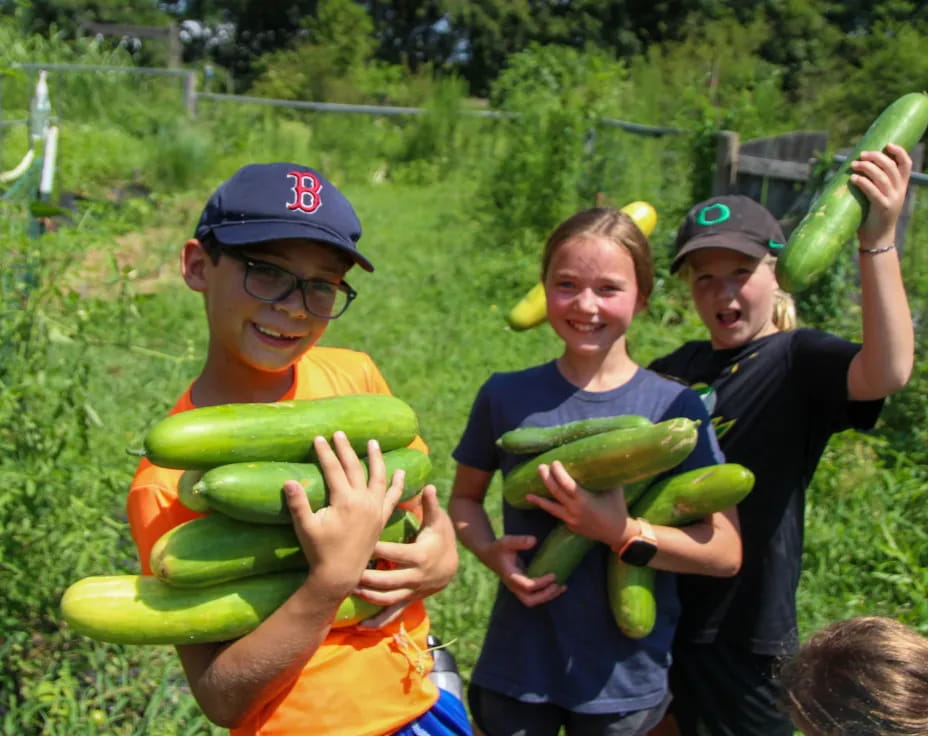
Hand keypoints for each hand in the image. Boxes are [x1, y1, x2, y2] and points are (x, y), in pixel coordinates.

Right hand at [284, 432, 403, 597]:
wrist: (340, 575)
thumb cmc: (320, 551)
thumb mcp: (305, 527)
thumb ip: (298, 503)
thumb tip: (288, 481)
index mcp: (345, 501)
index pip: (334, 469)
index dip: (325, 452)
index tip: (319, 438)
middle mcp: (363, 501)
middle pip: (354, 468)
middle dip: (346, 449)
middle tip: (340, 434)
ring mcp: (375, 509)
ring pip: (378, 477)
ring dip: (376, 459)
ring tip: (373, 442)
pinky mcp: (381, 519)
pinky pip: (393, 497)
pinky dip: (397, 484)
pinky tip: (400, 472)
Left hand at [355, 485, 458, 626]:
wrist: (452, 567)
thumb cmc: (441, 538)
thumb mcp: (438, 522)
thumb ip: (430, 505)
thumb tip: (428, 486)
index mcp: (420, 556)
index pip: (395, 552)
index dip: (377, 549)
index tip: (358, 543)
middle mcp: (416, 577)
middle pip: (388, 580)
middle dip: (366, 577)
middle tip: (345, 570)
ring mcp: (412, 592)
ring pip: (388, 598)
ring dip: (367, 596)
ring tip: (348, 589)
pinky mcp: (408, 600)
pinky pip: (393, 613)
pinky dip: (378, 621)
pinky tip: (362, 627)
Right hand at [483, 533, 565, 606]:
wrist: (490, 555)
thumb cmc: (499, 548)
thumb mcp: (507, 541)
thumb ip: (519, 541)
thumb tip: (534, 540)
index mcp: (511, 576)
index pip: (527, 586)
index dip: (541, 583)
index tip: (553, 575)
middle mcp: (514, 586)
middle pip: (530, 600)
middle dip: (545, 595)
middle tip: (558, 585)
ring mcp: (518, 588)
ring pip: (533, 600)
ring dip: (548, 596)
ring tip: (562, 587)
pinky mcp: (522, 586)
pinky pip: (535, 595)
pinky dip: (546, 593)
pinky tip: (557, 585)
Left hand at [525, 461, 631, 548]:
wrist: (617, 534)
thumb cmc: (617, 509)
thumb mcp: (614, 490)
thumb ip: (606, 476)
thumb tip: (603, 459)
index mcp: (584, 500)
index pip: (566, 484)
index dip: (558, 473)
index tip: (554, 463)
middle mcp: (574, 510)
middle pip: (555, 492)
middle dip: (546, 479)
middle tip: (540, 467)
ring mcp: (570, 519)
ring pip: (550, 507)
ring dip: (539, 499)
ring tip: (528, 494)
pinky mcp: (569, 525)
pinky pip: (557, 514)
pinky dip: (550, 507)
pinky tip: (543, 503)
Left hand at [852, 142, 912, 245]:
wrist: (878, 239)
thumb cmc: (873, 216)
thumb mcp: (879, 197)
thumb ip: (875, 184)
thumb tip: (858, 167)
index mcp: (901, 187)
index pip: (906, 164)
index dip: (899, 152)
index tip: (887, 145)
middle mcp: (899, 191)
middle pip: (891, 167)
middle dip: (876, 157)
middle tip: (861, 154)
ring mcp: (892, 199)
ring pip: (883, 177)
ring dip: (867, 168)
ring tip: (854, 164)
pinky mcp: (882, 208)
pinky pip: (873, 191)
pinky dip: (863, 182)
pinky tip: (853, 178)